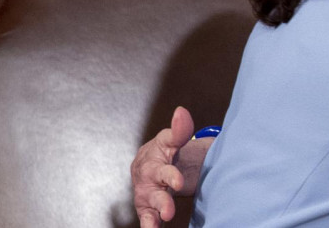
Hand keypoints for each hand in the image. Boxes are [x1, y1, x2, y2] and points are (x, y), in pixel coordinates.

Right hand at [131, 106, 194, 227]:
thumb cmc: (163, 151)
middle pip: (154, 192)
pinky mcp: (147, 207)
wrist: (151, 164)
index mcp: (154, 162)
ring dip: (157, 213)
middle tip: (169, 211)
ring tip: (165, 218)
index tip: (179, 182)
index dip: (171, 176)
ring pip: (150, 205)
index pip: (164, 170)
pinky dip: (149, 224)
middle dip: (162, 201)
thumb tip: (181, 112)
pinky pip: (147, 217)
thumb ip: (179, 130)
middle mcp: (147, 180)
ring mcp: (147, 195)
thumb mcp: (171, 140)